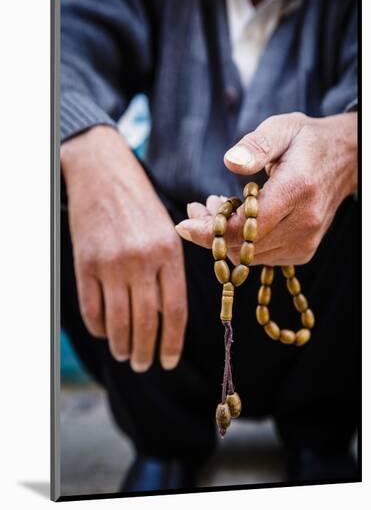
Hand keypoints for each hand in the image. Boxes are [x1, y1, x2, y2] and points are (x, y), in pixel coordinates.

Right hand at [61, 126, 186, 370]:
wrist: (104, 174)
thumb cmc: (141, 205)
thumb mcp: (168, 231)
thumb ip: (170, 270)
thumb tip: (168, 317)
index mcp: (169, 252)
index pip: (175, 311)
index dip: (172, 342)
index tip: (169, 361)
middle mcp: (141, 260)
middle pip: (146, 321)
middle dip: (145, 351)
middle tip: (143, 364)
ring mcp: (111, 263)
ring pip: (118, 320)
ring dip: (122, 344)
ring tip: (125, 355)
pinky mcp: (85, 263)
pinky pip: (91, 307)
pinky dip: (99, 327)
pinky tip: (105, 334)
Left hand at [175, 112, 356, 264]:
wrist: (344, 160)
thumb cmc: (307, 141)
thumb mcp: (282, 128)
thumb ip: (256, 145)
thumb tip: (230, 162)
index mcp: (297, 190)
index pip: (246, 226)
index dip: (210, 231)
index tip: (182, 225)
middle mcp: (303, 224)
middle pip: (242, 246)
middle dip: (211, 231)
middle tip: (197, 207)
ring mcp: (304, 242)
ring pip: (248, 255)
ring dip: (224, 237)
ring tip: (217, 206)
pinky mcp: (302, 252)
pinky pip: (259, 257)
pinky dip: (241, 243)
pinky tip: (237, 218)